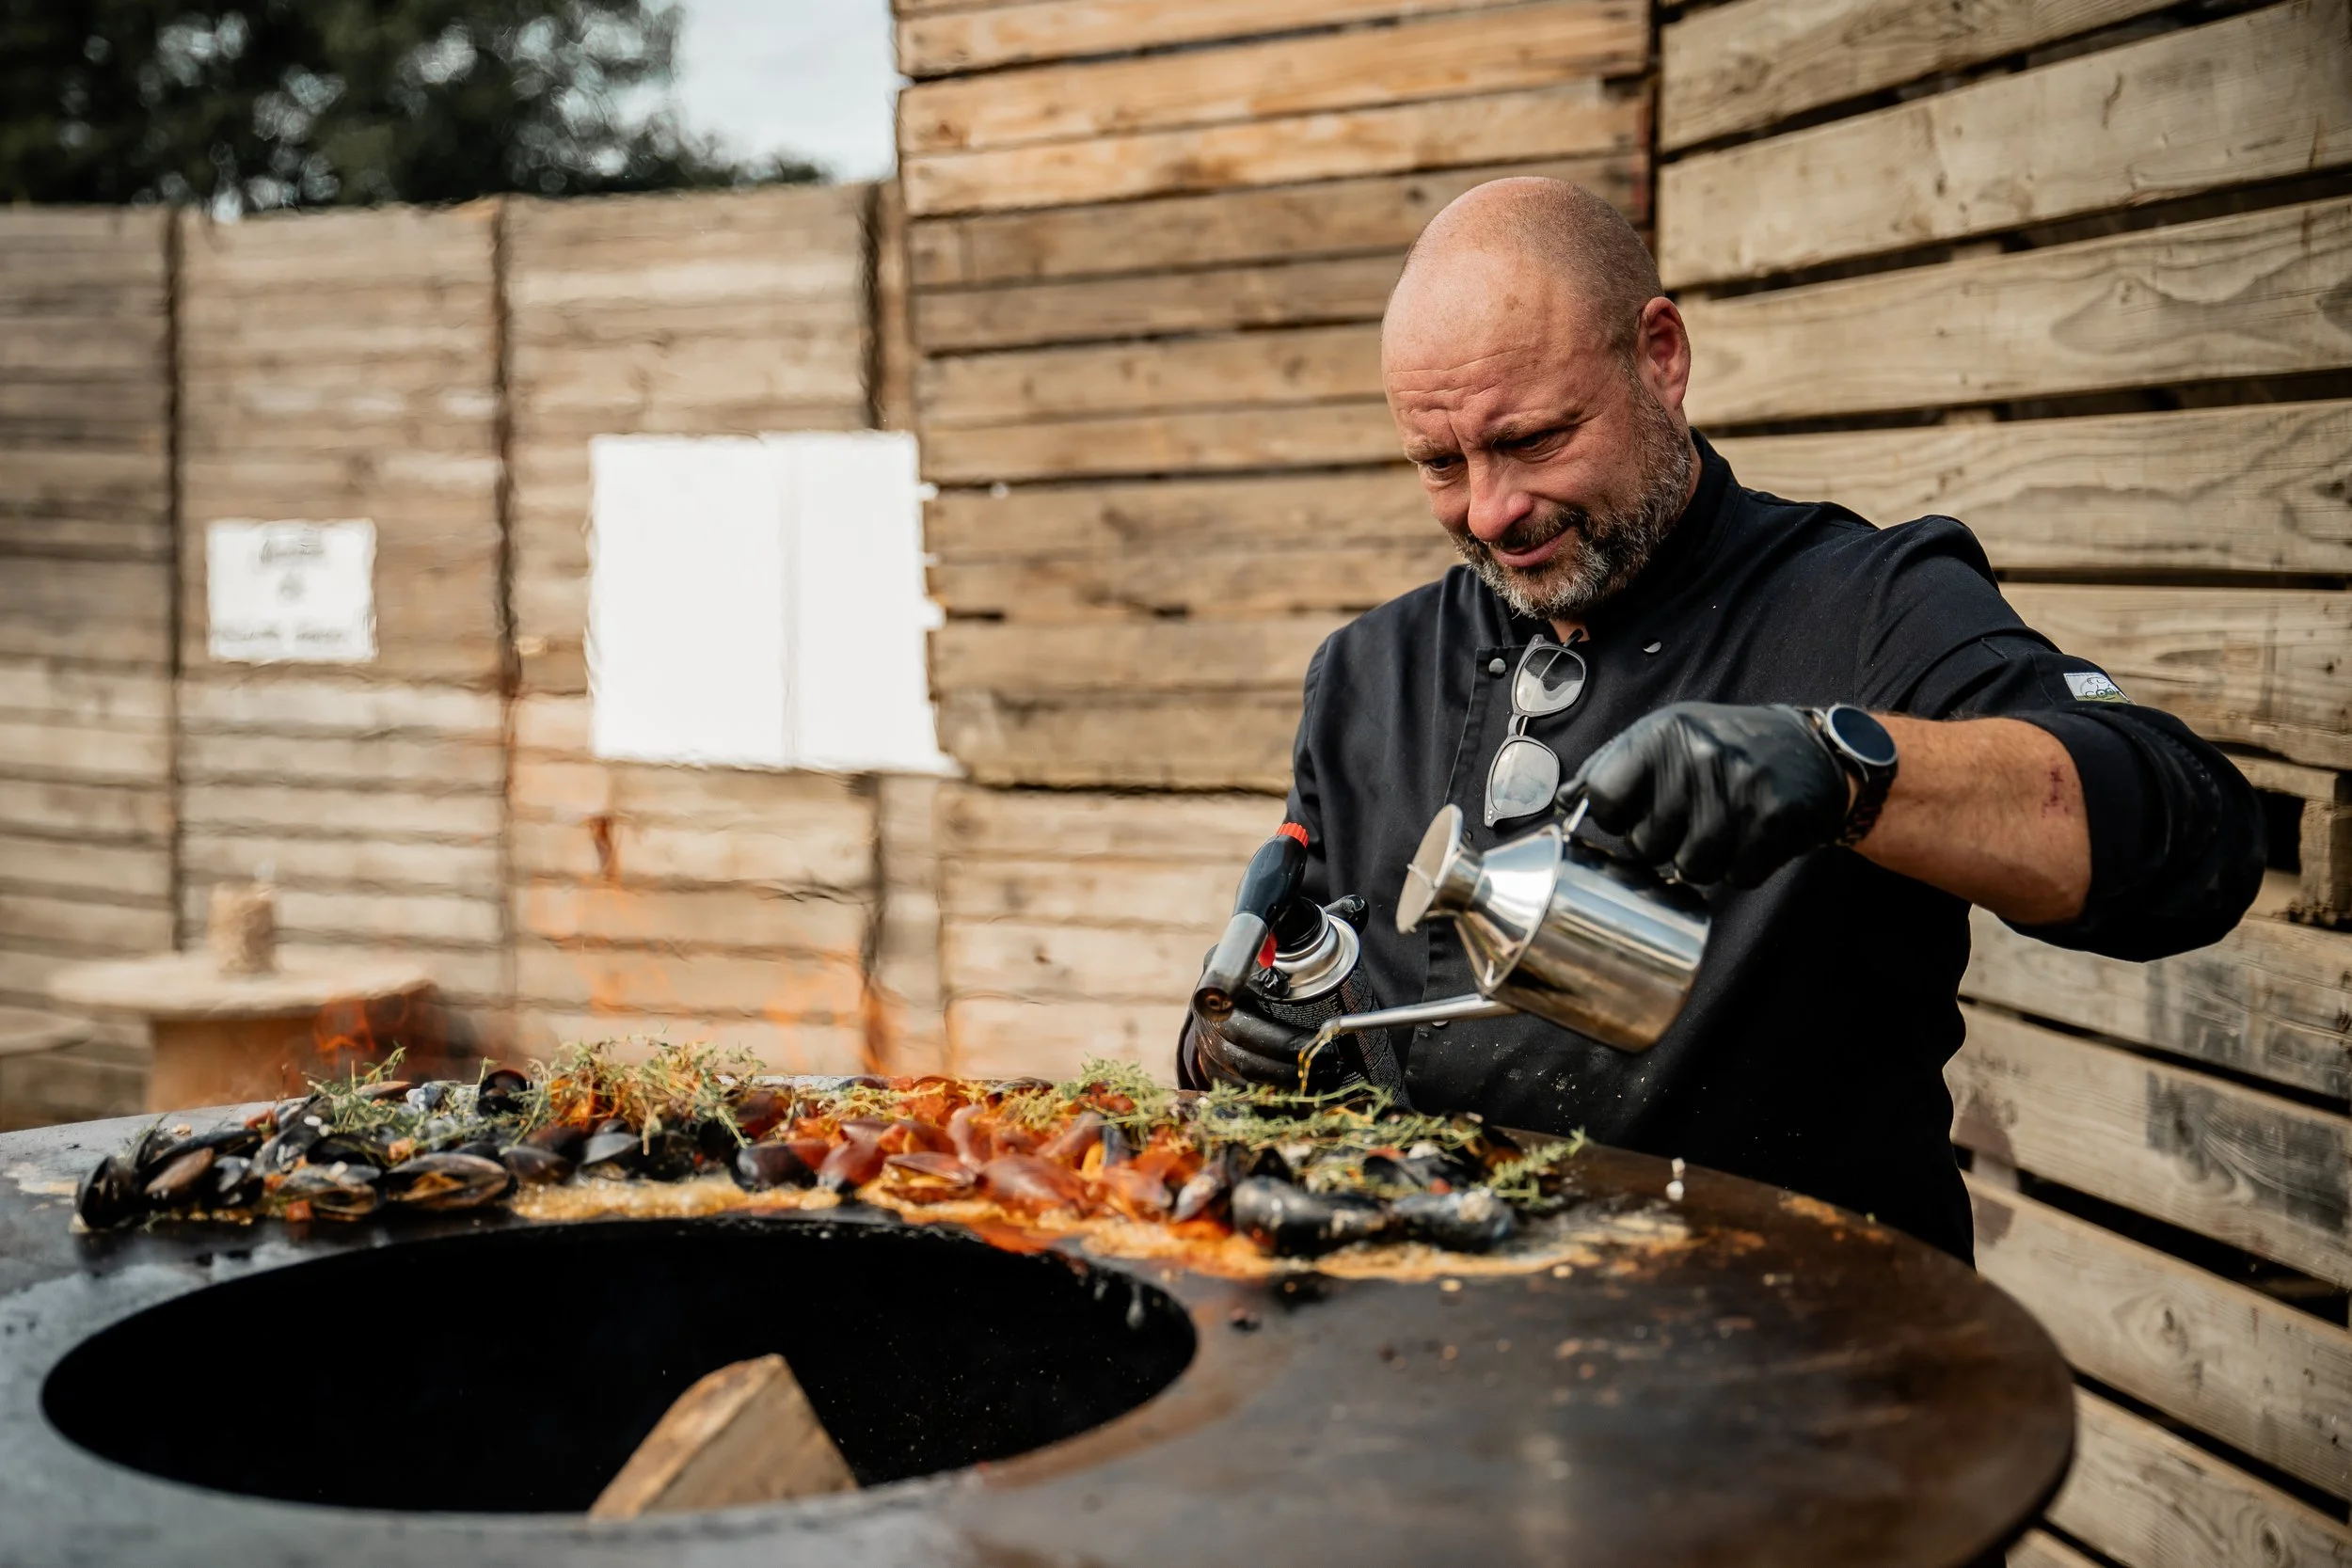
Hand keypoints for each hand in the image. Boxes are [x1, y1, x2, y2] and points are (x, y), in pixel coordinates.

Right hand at [1183, 896, 1369, 1088]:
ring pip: (1245, 1064)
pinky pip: (1243, 1086)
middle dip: (1288, 1048)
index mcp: (1220, 968)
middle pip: (1243, 1033)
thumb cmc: (1266, 973)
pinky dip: (1276, 1091)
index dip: (1261, 988)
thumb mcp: (1286, 945)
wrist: (1228, 1006)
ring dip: (1287, 1074)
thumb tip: (1357, 907)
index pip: (1235, 980)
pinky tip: (1307, 1091)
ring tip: (1328, 1074)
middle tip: (1330, 1055)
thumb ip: (1319, 924)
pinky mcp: (1215, 1069)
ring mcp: (1209, 1041)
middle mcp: (1209, 1006)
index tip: (1288, 993)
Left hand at [1563, 703, 1846, 887]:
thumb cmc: (1723, 747)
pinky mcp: (1777, 820)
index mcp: (1661, 734)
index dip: (1614, 818)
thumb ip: (1610, 767)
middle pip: (1645, 845)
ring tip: (1721, 828)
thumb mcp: (1665, 735)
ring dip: (1703, 861)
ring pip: (1690, 868)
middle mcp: (1699, 756)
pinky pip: (1737, 877)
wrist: (1811, 749)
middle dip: (1662, 844)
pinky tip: (1751, 837)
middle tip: (1689, 820)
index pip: (1603, 799)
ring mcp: (1740, 789)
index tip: (1634, 813)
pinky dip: (1742, 867)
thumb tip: (1564, 802)